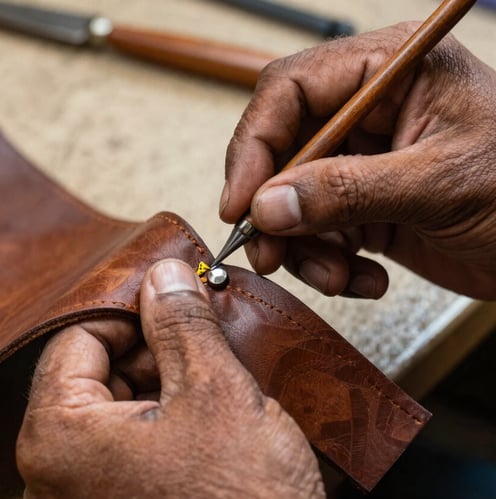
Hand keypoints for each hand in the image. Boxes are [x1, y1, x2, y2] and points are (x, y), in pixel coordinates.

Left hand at [16, 259, 323, 498]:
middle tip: (201, 341)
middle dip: (150, 351)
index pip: (75, 336)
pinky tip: (206, 424)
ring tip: (212, 387)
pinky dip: (162, 425)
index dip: (129, 310)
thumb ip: (181, 325)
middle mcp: (51, 475)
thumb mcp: (216, 395)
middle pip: (92, 374)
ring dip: (161, 387)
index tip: (171, 302)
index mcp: (56, 437)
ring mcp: (81, 497)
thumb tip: (164, 276)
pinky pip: (125, 449)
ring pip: (113, 411)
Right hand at [221, 23, 495, 299]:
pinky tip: (367, 278)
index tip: (241, 204)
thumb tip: (267, 205)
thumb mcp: (438, 185)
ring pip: (292, 198)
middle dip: (273, 208)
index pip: (291, 90)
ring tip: (336, 275)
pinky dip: (330, 263)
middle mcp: (369, 110)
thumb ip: (347, 191)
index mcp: (390, 71)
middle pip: (282, 148)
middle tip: (270, 252)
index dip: (255, 145)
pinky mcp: (364, 203)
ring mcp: (364, 159)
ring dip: (304, 246)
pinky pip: (318, 231)